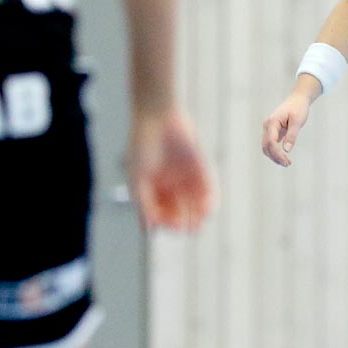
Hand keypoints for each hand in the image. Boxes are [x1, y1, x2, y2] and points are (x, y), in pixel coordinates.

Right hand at [126, 106, 213, 230]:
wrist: (158, 117)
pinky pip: (208, 189)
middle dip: (184, 222)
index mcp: (152, 189)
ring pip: (195, 204)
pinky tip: (208, 209)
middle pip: (179, 212)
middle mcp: (170, 186)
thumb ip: (143, 204)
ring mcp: (186, 177)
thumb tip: (149, 230)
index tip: (170, 226)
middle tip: (189, 228)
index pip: (161, 214)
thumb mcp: (139, 179)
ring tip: (198, 223)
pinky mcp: (200, 168)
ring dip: (198, 216)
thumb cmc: (142, 147)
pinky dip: (209, 201)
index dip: (166, 223)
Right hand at [262, 88, 313, 166]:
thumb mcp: (297, 121)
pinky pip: (270, 144)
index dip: (277, 154)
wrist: (297, 100)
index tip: (287, 161)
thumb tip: (287, 150)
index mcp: (272, 122)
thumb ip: (292, 135)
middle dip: (275, 157)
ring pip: (266, 147)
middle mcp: (267, 125)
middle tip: (287, 164)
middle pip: (266, 146)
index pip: (271, 142)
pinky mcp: (272, 131)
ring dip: (274, 156)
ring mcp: (268, 128)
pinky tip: (283, 157)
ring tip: (286, 163)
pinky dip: (275, 152)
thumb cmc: (298, 108)